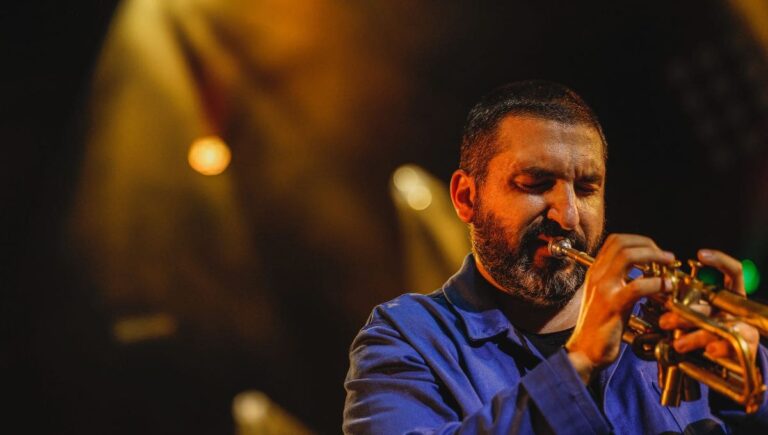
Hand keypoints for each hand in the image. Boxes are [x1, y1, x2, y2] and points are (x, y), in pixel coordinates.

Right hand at [565, 234, 674, 382]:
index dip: (639, 240)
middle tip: (666, 257)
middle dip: (649, 245)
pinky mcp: (612, 305)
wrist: (585, 351)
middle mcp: (597, 275)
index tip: (655, 250)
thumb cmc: (600, 327)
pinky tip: (667, 288)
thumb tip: (646, 271)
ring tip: (669, 264)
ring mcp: (603, 288)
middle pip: (622, 243)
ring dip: (653, 256)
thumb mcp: (608, 296)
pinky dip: (657, 283)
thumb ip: (621, 281)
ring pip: (628, 256)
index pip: (615, 240)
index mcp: (595, 271)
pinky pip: (637, 286)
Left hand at [658, 249, 758, 360]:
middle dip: (685, 313)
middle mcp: (734, 309)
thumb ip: (676, 300)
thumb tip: (644, 284)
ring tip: (678, 344)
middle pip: (712, 305)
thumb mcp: (692, 312)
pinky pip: (733, 345)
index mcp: (724, 296)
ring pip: (720, 326)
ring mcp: (741, 326)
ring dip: (697, 335)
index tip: (700, 254)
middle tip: (663, 321)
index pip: (732, 272)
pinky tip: (710, 351)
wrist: (729, 358)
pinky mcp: (745, 347)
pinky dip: (721, 348)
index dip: (720, 260)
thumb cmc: (702, 329)